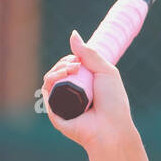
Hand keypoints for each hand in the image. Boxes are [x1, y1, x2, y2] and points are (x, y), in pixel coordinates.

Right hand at [41, 30, 134, 152]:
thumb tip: (73, 34)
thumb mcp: (106, 72)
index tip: (79, 59)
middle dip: (63, 63)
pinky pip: (47, 92)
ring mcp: (62, 102)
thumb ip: (89, 54)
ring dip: (57, 69)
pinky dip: (50, 81)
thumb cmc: (113, 101)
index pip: (69, 66)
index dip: (70, 59)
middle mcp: (72, 93)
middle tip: (75, 65)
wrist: (112, 126)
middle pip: (58, 71)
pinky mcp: (54, 112)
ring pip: (50, 79)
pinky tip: (61, 76)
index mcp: (84, 84)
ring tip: (70, 69)